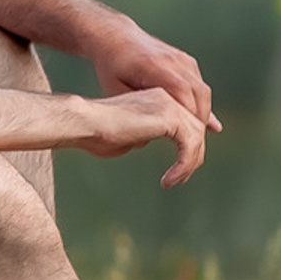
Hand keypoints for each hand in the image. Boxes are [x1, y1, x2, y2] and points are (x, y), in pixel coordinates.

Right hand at [72, 90, 207, 187]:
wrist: (84, 123)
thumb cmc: (95, 132)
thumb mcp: (128, 136)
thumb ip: (143, 136)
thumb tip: (150, 143)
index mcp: (156, 99)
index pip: (185, 124)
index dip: (186, 150)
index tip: (178, 173)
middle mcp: (165, 97)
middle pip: (196, 130)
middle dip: (192, 158)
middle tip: (179, 180)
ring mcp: (168, 104)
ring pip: (197, 138)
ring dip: (189, 164)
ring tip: (174, 181)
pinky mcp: (169, 116)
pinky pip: (189, 145)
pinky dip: (184, 165)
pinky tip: (168, 179)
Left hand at [86, 17, 221, 131]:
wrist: (115, 37)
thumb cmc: (112, 67)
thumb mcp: (117, 90)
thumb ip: (140, 108)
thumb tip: (164, 133)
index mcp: (154, 66)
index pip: (183, 93)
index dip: (188, 118)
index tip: (187, 139)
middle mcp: (173, 60)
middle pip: (199, 94)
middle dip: (199, 120)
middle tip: (193, 143)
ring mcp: (182, 58)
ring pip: (203, 91)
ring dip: (201, 112)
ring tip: (193, 134)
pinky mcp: (186, 60)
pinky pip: (199, 84)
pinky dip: (198, 102)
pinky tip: (191, 119)